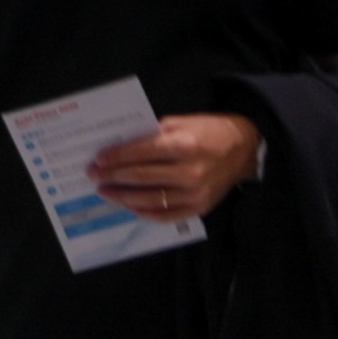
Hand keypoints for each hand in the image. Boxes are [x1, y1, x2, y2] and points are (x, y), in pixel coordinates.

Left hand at [87, 115, 261, 223]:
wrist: (244, 149)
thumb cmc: (208, 131)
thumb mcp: (181, 122)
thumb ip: (153, 133)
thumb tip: (121, 145)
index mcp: (184, 145)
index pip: (142, 152)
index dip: (117, 157)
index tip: (98, 160)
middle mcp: (190, 172)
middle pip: (142, 177)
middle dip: (114, 177)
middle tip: (94, 176)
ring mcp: (196, 194)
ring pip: (150, 200)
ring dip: (124, 197)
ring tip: (106, 192)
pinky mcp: (200, 208)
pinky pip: (166, 216)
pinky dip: (144, 212)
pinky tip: (129, 206)